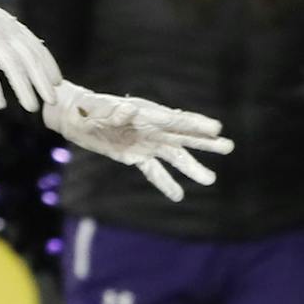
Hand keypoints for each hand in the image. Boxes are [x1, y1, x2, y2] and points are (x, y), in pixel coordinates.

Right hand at [0, 0, 60, 112]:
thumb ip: (6, 35)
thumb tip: (19, 54)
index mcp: (11, 25)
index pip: (36, 47)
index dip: (48, 65)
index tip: (57, 81)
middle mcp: (6, 30)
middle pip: (30, 58)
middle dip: (42, 81)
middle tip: (51, 99)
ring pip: (12, 66)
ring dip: (23, 88)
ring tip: (30, 106)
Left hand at [42, 82, 232, 202]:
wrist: (74, 116)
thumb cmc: (85, 107)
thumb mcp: (96, 108)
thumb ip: (113, 111)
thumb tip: (130, 110)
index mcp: (146, 113)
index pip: (175, 119)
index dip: (195, 124)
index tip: (216, 129)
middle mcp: (151, 127)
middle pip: (183, 136)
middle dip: (205, 142)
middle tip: (229, 147)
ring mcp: (145, 143)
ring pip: (174, 156)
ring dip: (191, 168)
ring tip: (210, 180)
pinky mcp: (135, 157)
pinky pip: (153, 171)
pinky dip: (165, 182)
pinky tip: (178, 195)